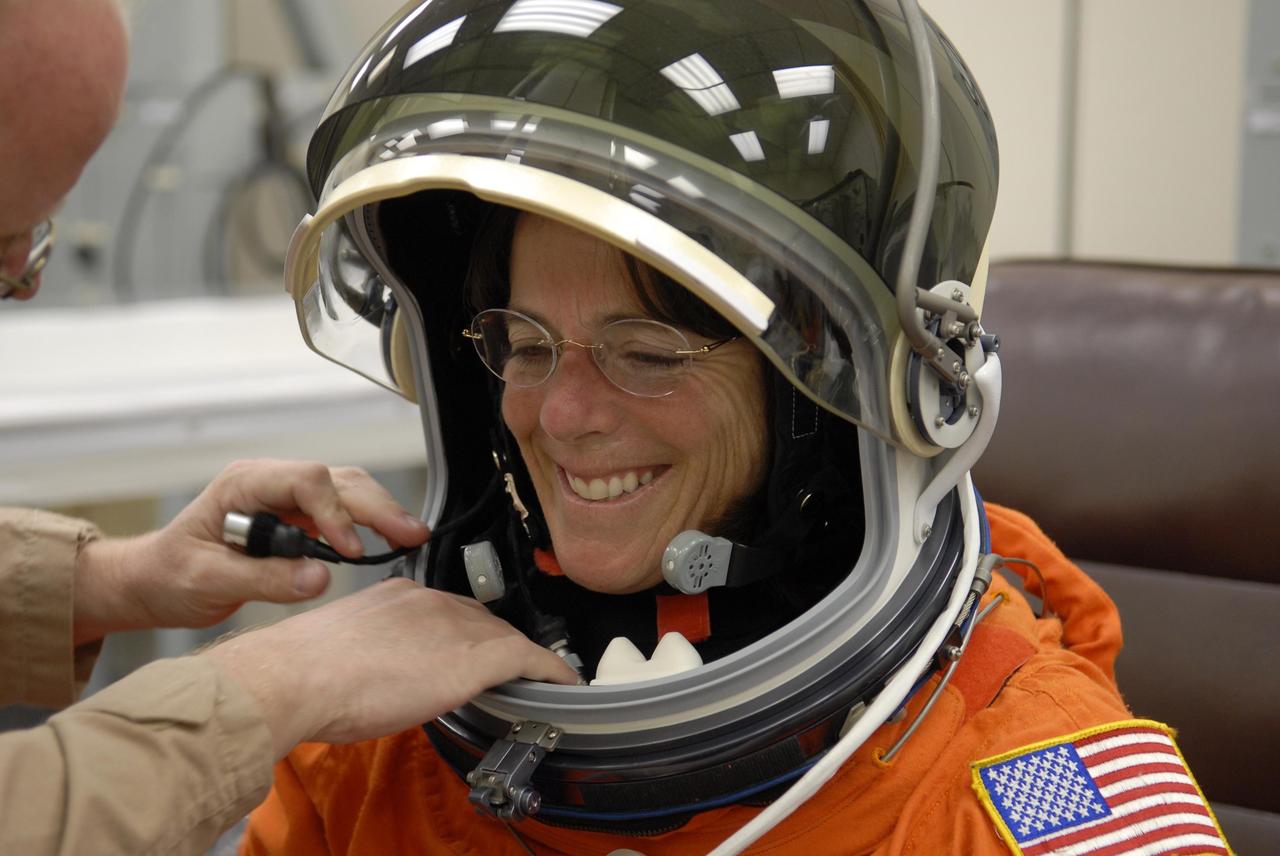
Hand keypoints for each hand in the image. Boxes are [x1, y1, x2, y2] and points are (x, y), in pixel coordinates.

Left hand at [71, 460, 428, 644]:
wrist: (154, 582)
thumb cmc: (169, 575)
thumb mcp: (208, 581)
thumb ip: (264, 580)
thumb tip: (319, 578)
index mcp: (245, 484)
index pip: (306, 481)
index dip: (335, 513)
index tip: (349, 551)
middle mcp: (270, 484)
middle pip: (337, 481)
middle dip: (377, 506)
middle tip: (411, 534)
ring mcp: (285, 499)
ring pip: (347, 491)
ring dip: (380, 511)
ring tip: (411, 536)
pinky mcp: (297, 520)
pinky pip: (341, 512)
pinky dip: (368, 525)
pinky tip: (388, 540)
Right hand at [205, 578, 580, 757]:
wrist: (297, 676)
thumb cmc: (302, 673)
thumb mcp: (342, 651)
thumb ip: (371, 652)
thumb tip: (377, 675)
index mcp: (399, 594)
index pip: (446, 610)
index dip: (462, 634)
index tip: (464, 652)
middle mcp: (431, 600)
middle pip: (480, 619)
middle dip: (496, 642)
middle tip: (508, 668)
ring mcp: (455, 624)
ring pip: (504, 637)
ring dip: (521, 658)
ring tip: (537, 678)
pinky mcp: (475, 655)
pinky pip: (528, 659)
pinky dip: (550, 671)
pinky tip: (563, 683)